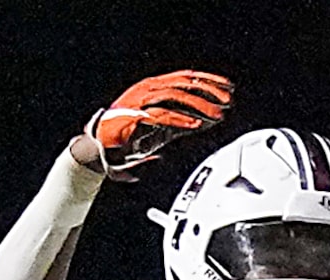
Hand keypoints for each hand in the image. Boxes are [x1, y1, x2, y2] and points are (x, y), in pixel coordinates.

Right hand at [82, 70, 232, 177]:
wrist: (100, 150)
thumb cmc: (126, 141)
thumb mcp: (160, 131)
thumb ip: (179, 124)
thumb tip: (201, 123)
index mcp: (154, 88)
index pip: (185, 78)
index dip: (208, 81)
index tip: (227, 89)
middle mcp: (148, 89)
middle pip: (184, 81)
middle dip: (210, 88)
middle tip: (229, 98)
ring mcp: (140, 100)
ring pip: (176, 95)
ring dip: (200, 104)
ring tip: (217, 114)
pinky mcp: (135, 116)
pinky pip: (162, 115)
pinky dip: (181, 119)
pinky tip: (196, 125)